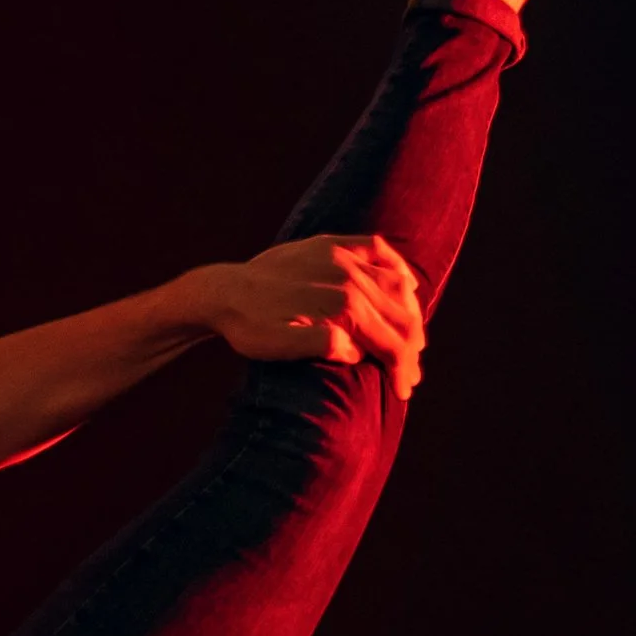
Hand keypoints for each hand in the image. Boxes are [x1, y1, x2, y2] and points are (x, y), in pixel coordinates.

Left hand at [201, 236, 425, 399]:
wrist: (222, 291)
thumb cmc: (247, 326)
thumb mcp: (275, 345)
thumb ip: (317, 346)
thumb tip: (355, 351)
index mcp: (340, 304)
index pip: (388, 340)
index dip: (401, 368)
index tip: (405, 391)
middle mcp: (347, 275)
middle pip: (398, 315)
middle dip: (411, 348)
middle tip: (412, 375)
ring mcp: (340, 256)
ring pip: (395, 284)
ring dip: (410, 315)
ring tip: (413, 342)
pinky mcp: (330, 244)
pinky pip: (377, 249)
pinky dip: (397, 267)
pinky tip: (407, 285)